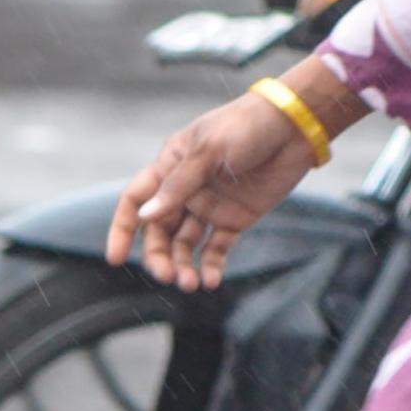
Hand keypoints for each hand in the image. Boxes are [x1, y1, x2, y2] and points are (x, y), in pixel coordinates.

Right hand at [107, 91, 320, 289]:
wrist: (293, 126)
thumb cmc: (246, 126)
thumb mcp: (209, 150)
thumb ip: (179, 185)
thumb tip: (146, 217)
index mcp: (171, 166)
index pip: (136, 200)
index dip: (123, 229)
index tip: (116, 258)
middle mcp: (186, 189)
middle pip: (159, 230)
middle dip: (159, 256)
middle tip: (167, 276)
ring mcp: (210, 206)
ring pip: (185, 244)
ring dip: (183, 265)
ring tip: (191, 284)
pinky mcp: (236, 218)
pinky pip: (216, 247)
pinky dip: (211, 265)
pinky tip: (211, 280)